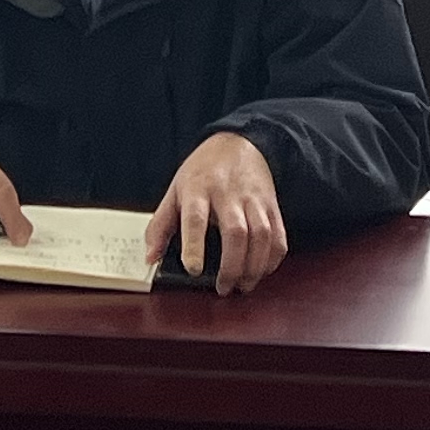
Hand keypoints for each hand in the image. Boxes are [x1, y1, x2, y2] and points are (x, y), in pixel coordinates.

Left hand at [143, 130, 287, 296]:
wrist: (239, 142)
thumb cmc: (203, 171)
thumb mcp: (175, 191)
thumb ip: (161, 225)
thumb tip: (150, 258)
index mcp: (198, 189)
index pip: (195, 218)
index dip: (194, 245)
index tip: (192, 269)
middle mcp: (227, 193)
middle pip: (235, 232)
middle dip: (232, 266)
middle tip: (224, 288)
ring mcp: (253, 198)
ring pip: (261, 235)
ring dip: (254, 266)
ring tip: (244, 285)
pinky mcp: (271, 204)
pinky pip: (278, 234)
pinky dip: (273, 257)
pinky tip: (262, 270)